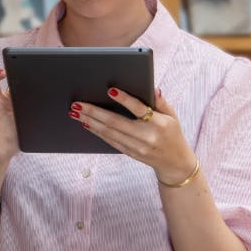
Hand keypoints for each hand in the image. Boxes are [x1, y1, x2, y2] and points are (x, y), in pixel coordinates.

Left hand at [70, 87, 197, 184]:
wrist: (174, 162)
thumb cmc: (172, 133)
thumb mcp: (172, 116)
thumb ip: (161, 102)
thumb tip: (153, 88)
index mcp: (159, 124)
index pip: (139, 109)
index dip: (124, 99)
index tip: (109, 90)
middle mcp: (147, 136)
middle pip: (116, 122)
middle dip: (94, 112)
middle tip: (77, 103)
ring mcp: (137, 147)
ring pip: (109, 132)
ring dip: (90, 121)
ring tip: (75, 112)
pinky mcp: (130, 153)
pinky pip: (110, 141)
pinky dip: (97, 132)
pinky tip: (86, 123)